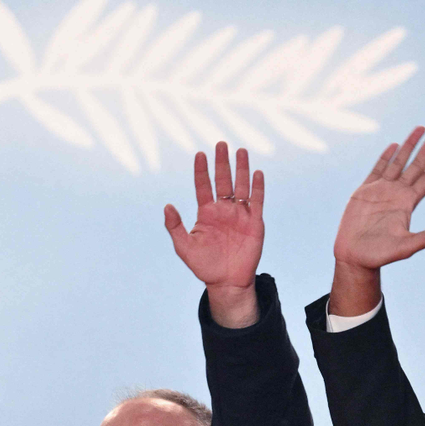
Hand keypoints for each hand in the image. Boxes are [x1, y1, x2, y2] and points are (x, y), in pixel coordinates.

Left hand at [164, 142, 264, 318]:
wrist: (226, 282)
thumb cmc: (204, 265)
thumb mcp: (184, 247)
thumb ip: (175, 226)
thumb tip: (167, 205)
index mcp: (206, 213)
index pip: (203, 186)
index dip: (201, 170)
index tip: (199, 154)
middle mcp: (223, 210)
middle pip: (222, 181)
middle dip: (222, 162)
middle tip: (221, 143)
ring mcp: (239, 215)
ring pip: (240, 186)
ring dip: (241, 169)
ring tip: (240, 151)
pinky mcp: (254, 223)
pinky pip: (256, 201)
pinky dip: (257, 188)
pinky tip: (257, 173)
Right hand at [332, 126, 424, 272]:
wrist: (354, 257)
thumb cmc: (380, 255)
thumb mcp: (408, 246)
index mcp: (409, 203)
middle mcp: (398, 194)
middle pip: (418, 164)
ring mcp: (381, 191)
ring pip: (399, 162)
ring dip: (410, 145)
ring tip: (421, 128)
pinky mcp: (364, 192)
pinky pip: (378, 169)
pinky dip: (386, 157)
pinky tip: (394, 145)